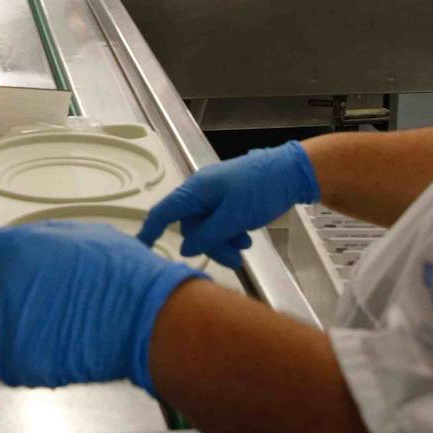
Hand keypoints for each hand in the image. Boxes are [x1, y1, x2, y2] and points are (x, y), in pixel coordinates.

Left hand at [0, 221, 203, 393]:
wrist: (141, 315)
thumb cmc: (119, 271)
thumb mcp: (78, 231)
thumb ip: (39, 240)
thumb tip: (30, 247)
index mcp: (9, 249)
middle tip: (23, 301)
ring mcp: (3, 328)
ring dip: (2, 330)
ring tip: (37, 328)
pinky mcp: (15, 364)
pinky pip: (5, 363)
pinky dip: (23, 359)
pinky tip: (50, 347)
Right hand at [137, 141, 318, 268]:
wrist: (290, 173)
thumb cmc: (261, 188)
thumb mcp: (234, 216)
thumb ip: (208, 235)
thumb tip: (185, 249)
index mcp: (196, 190)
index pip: (164, 212)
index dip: (150, 230)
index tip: (141, 250)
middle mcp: (201, 193)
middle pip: (192, 228)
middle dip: (210, 245)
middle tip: (234, 258)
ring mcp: (215, 197)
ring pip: (208, 229)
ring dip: (223, 242)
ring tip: (244, 247)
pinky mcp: (229, 202)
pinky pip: (220, 223)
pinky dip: (231, 234)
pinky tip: (246, 239)